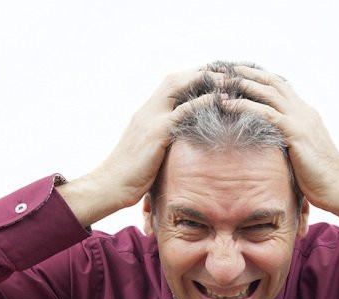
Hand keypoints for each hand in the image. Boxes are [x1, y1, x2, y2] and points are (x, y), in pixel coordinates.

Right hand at [59, 69, 221, 226]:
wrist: (110, 186)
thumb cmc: (130, 176)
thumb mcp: (148, 152)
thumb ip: (163, 141)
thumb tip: (181, 145)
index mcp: (145, 113)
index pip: (170, 85)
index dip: (191, 77)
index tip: (213, 76)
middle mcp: (147, 110)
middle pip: (175, 79)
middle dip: (200, 72)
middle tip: (225, 71)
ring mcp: (150, 119)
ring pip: (178, 87)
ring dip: (204, 81)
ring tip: (228, 80)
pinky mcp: (156, 133)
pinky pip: (183, 111)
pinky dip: (203, 102)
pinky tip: (221, 101)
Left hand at [221, 66, 338, 226]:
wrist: (338, 187)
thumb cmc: (319, 178)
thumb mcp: (301, 153)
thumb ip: (286, 142)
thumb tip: (267, 144)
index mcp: (305, 114)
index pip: (280, 87)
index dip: (258, 78)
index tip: (237, 73)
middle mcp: (303, 111)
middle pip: (272, 82)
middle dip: (246, 73)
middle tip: (223, 68)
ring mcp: (300, 120)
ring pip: (268, 92)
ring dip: (241, 84)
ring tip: (218, 81)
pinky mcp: (296, 132)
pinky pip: (266, 113)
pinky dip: (243, 106)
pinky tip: (225, 105)